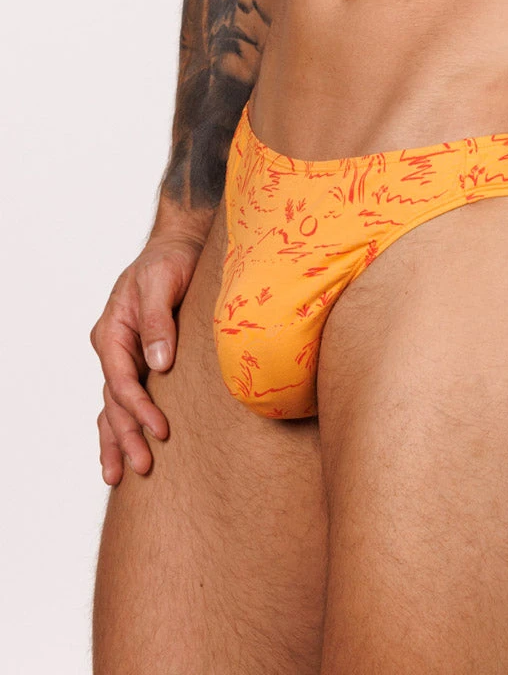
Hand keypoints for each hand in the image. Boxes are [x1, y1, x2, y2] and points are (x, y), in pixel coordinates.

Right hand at [90, 232, 204, 484]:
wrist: (178, 248)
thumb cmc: (170, 260)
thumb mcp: (162, 280)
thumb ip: (158, 321)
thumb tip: (160, 363)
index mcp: (113, 332)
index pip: (122, 380)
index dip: (139, 409)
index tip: (162, 430)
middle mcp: (113, 349)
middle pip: (114, 402)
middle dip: (127, 436)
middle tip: (144, 466)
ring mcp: (123, 358)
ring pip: (113, 407)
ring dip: (117, 440)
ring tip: (120, 476)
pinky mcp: (140, 362)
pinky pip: (124, 400)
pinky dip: (121, 426)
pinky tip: (122, 453)